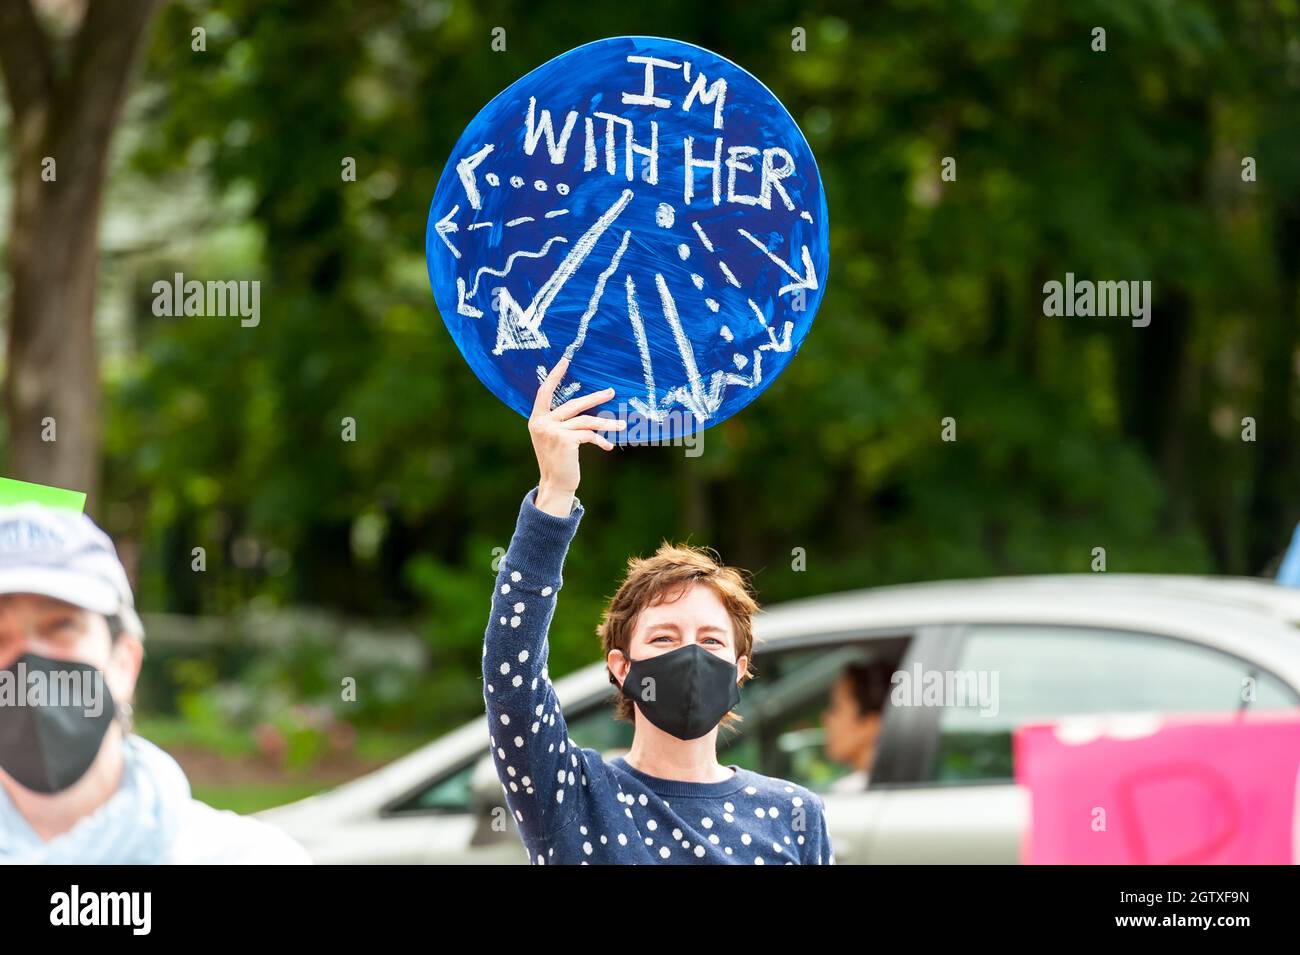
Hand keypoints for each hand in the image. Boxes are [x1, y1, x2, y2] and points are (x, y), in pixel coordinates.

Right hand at [529, 356, 624, 515]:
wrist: (555, 485)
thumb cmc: (558, 462)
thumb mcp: (553, 438)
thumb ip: (560, 422)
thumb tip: (585, 408)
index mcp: (536, 419)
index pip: (544, 392)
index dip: (554, 376)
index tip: (565, 361)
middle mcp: (541, 423)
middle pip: (573, 404)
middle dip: (595, 398)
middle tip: (611, 392)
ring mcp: (552, 431)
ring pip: (586, 421)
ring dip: (606, 423)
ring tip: (622, 425)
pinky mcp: (565, 440)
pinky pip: (589, 435)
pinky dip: (600, 440)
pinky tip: (608, 446)